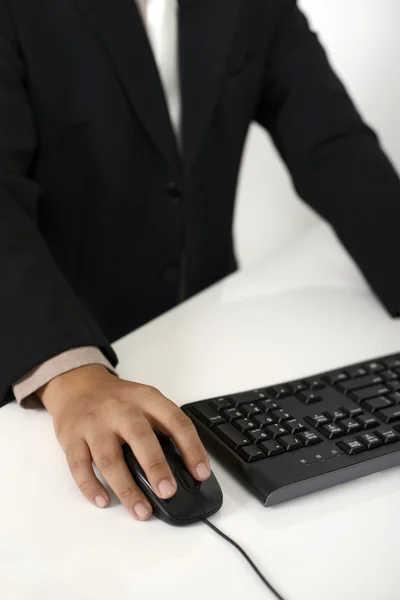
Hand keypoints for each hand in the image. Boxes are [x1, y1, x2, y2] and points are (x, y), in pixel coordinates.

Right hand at [37, 365, 210, 519]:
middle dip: (156, 467)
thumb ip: (162, 427)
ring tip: (141, 510)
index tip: (201, 473)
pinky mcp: (71, 437)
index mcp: (146, 399)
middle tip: (168, 492)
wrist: (79, 385)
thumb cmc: (118, 400)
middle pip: (140, 438)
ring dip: (126, 488)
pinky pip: (80, 466)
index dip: (192, 448)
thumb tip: (184, 468)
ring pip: (109, 459)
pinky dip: (92, 487)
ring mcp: (94, 423)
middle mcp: (121, 409)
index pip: (176, 421)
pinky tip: (104, 500)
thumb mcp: (145, 401)